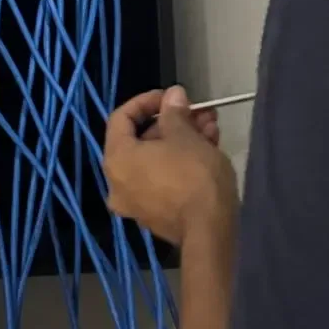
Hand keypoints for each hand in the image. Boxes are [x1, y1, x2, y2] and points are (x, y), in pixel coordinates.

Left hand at [104, 86, 237, 245]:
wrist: (210, 232)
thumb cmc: (193, 176)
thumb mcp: (185, 136)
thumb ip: (174, 112)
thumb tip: (173, 95)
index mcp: (116, 160)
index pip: (121, 118)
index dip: (146, 101)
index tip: (170, 96)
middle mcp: (118, 182)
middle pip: (142, 140)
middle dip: (173, 122)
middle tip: (199, 112)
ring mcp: (136, 202)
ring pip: (157, 159)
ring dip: (183, 139)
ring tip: (211, 128)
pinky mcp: (156, 215)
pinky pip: (163, 179)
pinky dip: (181, 162)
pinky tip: (209, 149)